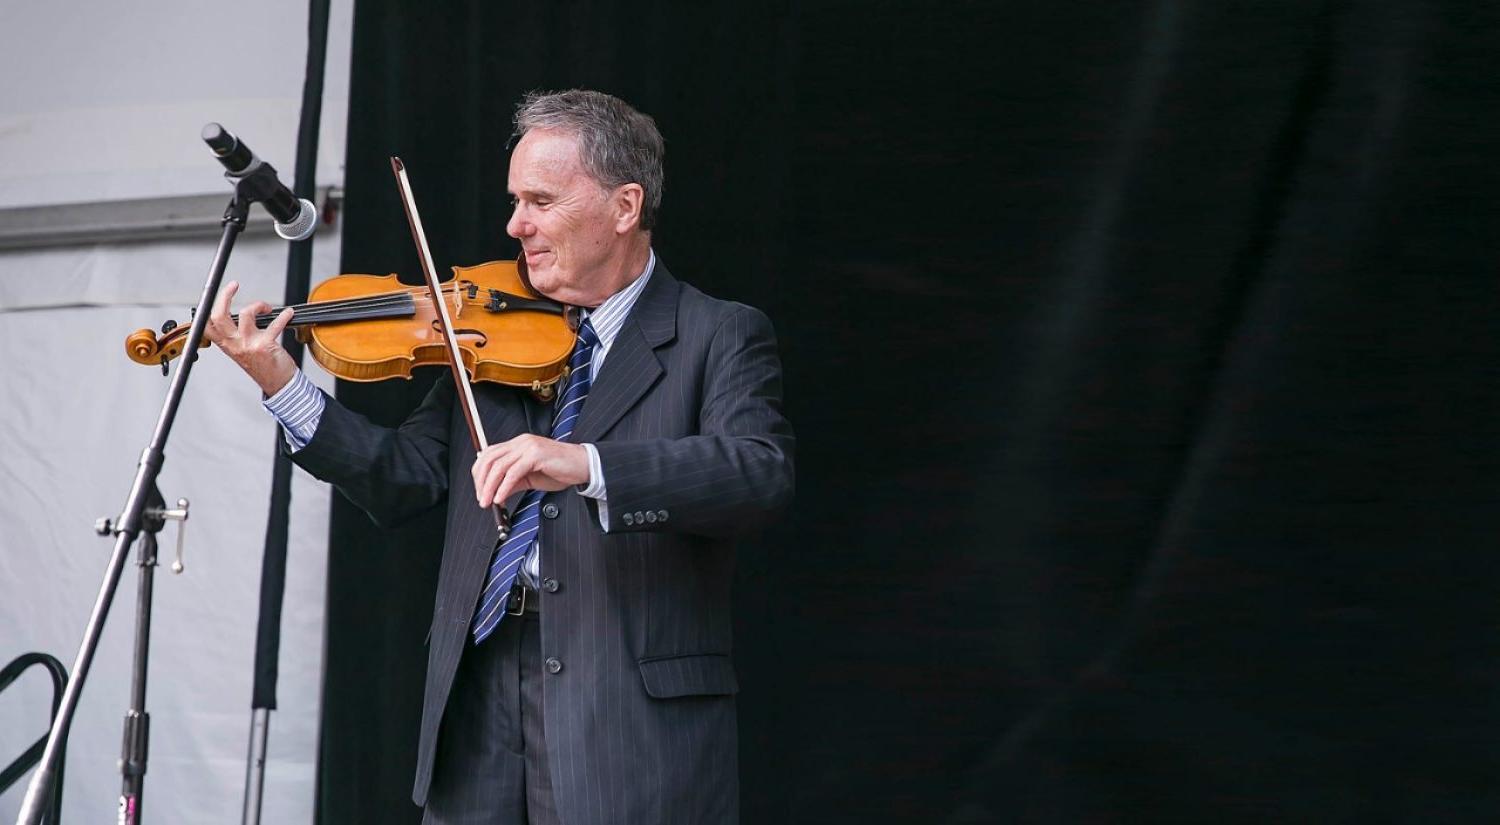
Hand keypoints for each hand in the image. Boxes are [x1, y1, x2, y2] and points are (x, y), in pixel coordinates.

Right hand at [205, 280, 297, 395]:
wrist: (277, 383)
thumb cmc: (262, 366)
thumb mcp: (241, 351)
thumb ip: (236, 336)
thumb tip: (240, 315)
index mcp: (227, 345)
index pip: (207, 325)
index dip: (208, 307)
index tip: (217, 293)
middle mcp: (234, 344)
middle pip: (220, 316)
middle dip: (225, 295)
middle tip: (233, 285)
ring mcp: (248, 344)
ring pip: (246, 314)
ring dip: (259, 304)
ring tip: (266, 307)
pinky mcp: (265, 345)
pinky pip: (274, 324)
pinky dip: (284, 316)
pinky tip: (289, 314)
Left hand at [472, 434, 589, 506]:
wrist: (584, 466)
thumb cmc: (560, 471)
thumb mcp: (531, 477)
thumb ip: (513, 481)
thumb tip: (495, 493)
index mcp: (518, 444)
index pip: (489, 455)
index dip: (480, 474)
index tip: (480, 491)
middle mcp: (521, 442)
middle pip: (489, 459)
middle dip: (481, 481)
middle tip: (481, 499)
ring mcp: (528, 447)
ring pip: (499, 466)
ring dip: (490, 487)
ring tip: (488, 502)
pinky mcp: (536, 455)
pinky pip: (513, 472)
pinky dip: (504, 487)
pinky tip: (501, 498)